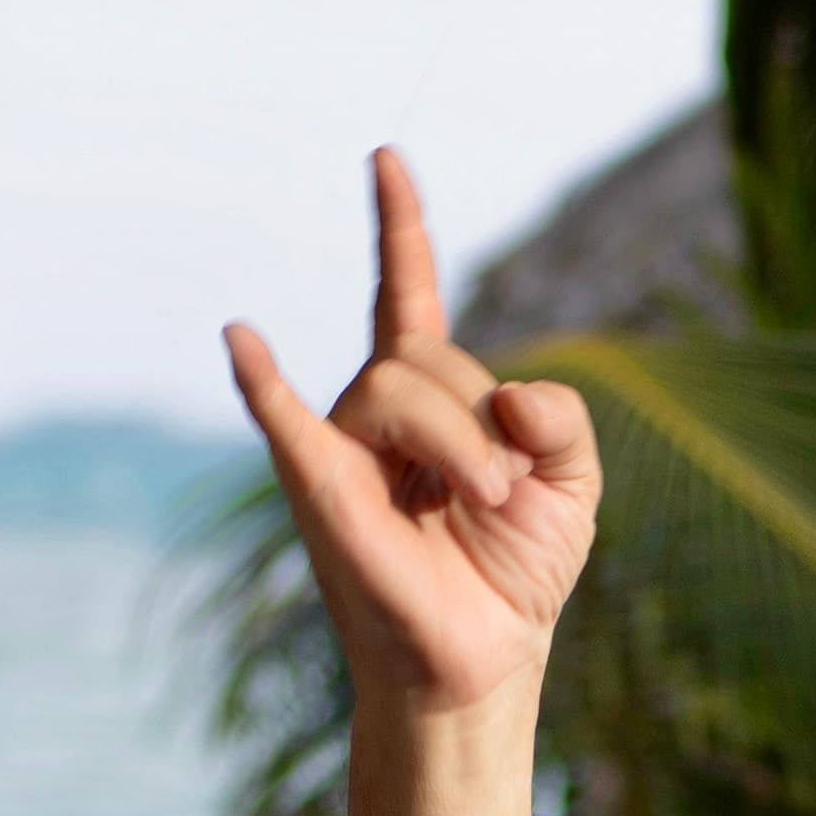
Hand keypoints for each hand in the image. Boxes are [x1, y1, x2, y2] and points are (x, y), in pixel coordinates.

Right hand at [227, 146, 600, 717]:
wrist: (487, 655)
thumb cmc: (517, 569)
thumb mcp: (574, 481)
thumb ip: (564, 417)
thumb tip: (508, 393)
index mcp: (435, 393)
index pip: (407, 291)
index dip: (398, 226)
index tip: (384, 160)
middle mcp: (377, 406)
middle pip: (430, 356)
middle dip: (487, 425)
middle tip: (504, 499)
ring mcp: (340, 443)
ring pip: (401, 387)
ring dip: (465, 448)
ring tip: (484, 506)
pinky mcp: (321, 487)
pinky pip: (284, 420)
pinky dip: (262, 381)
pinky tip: (241, 339)